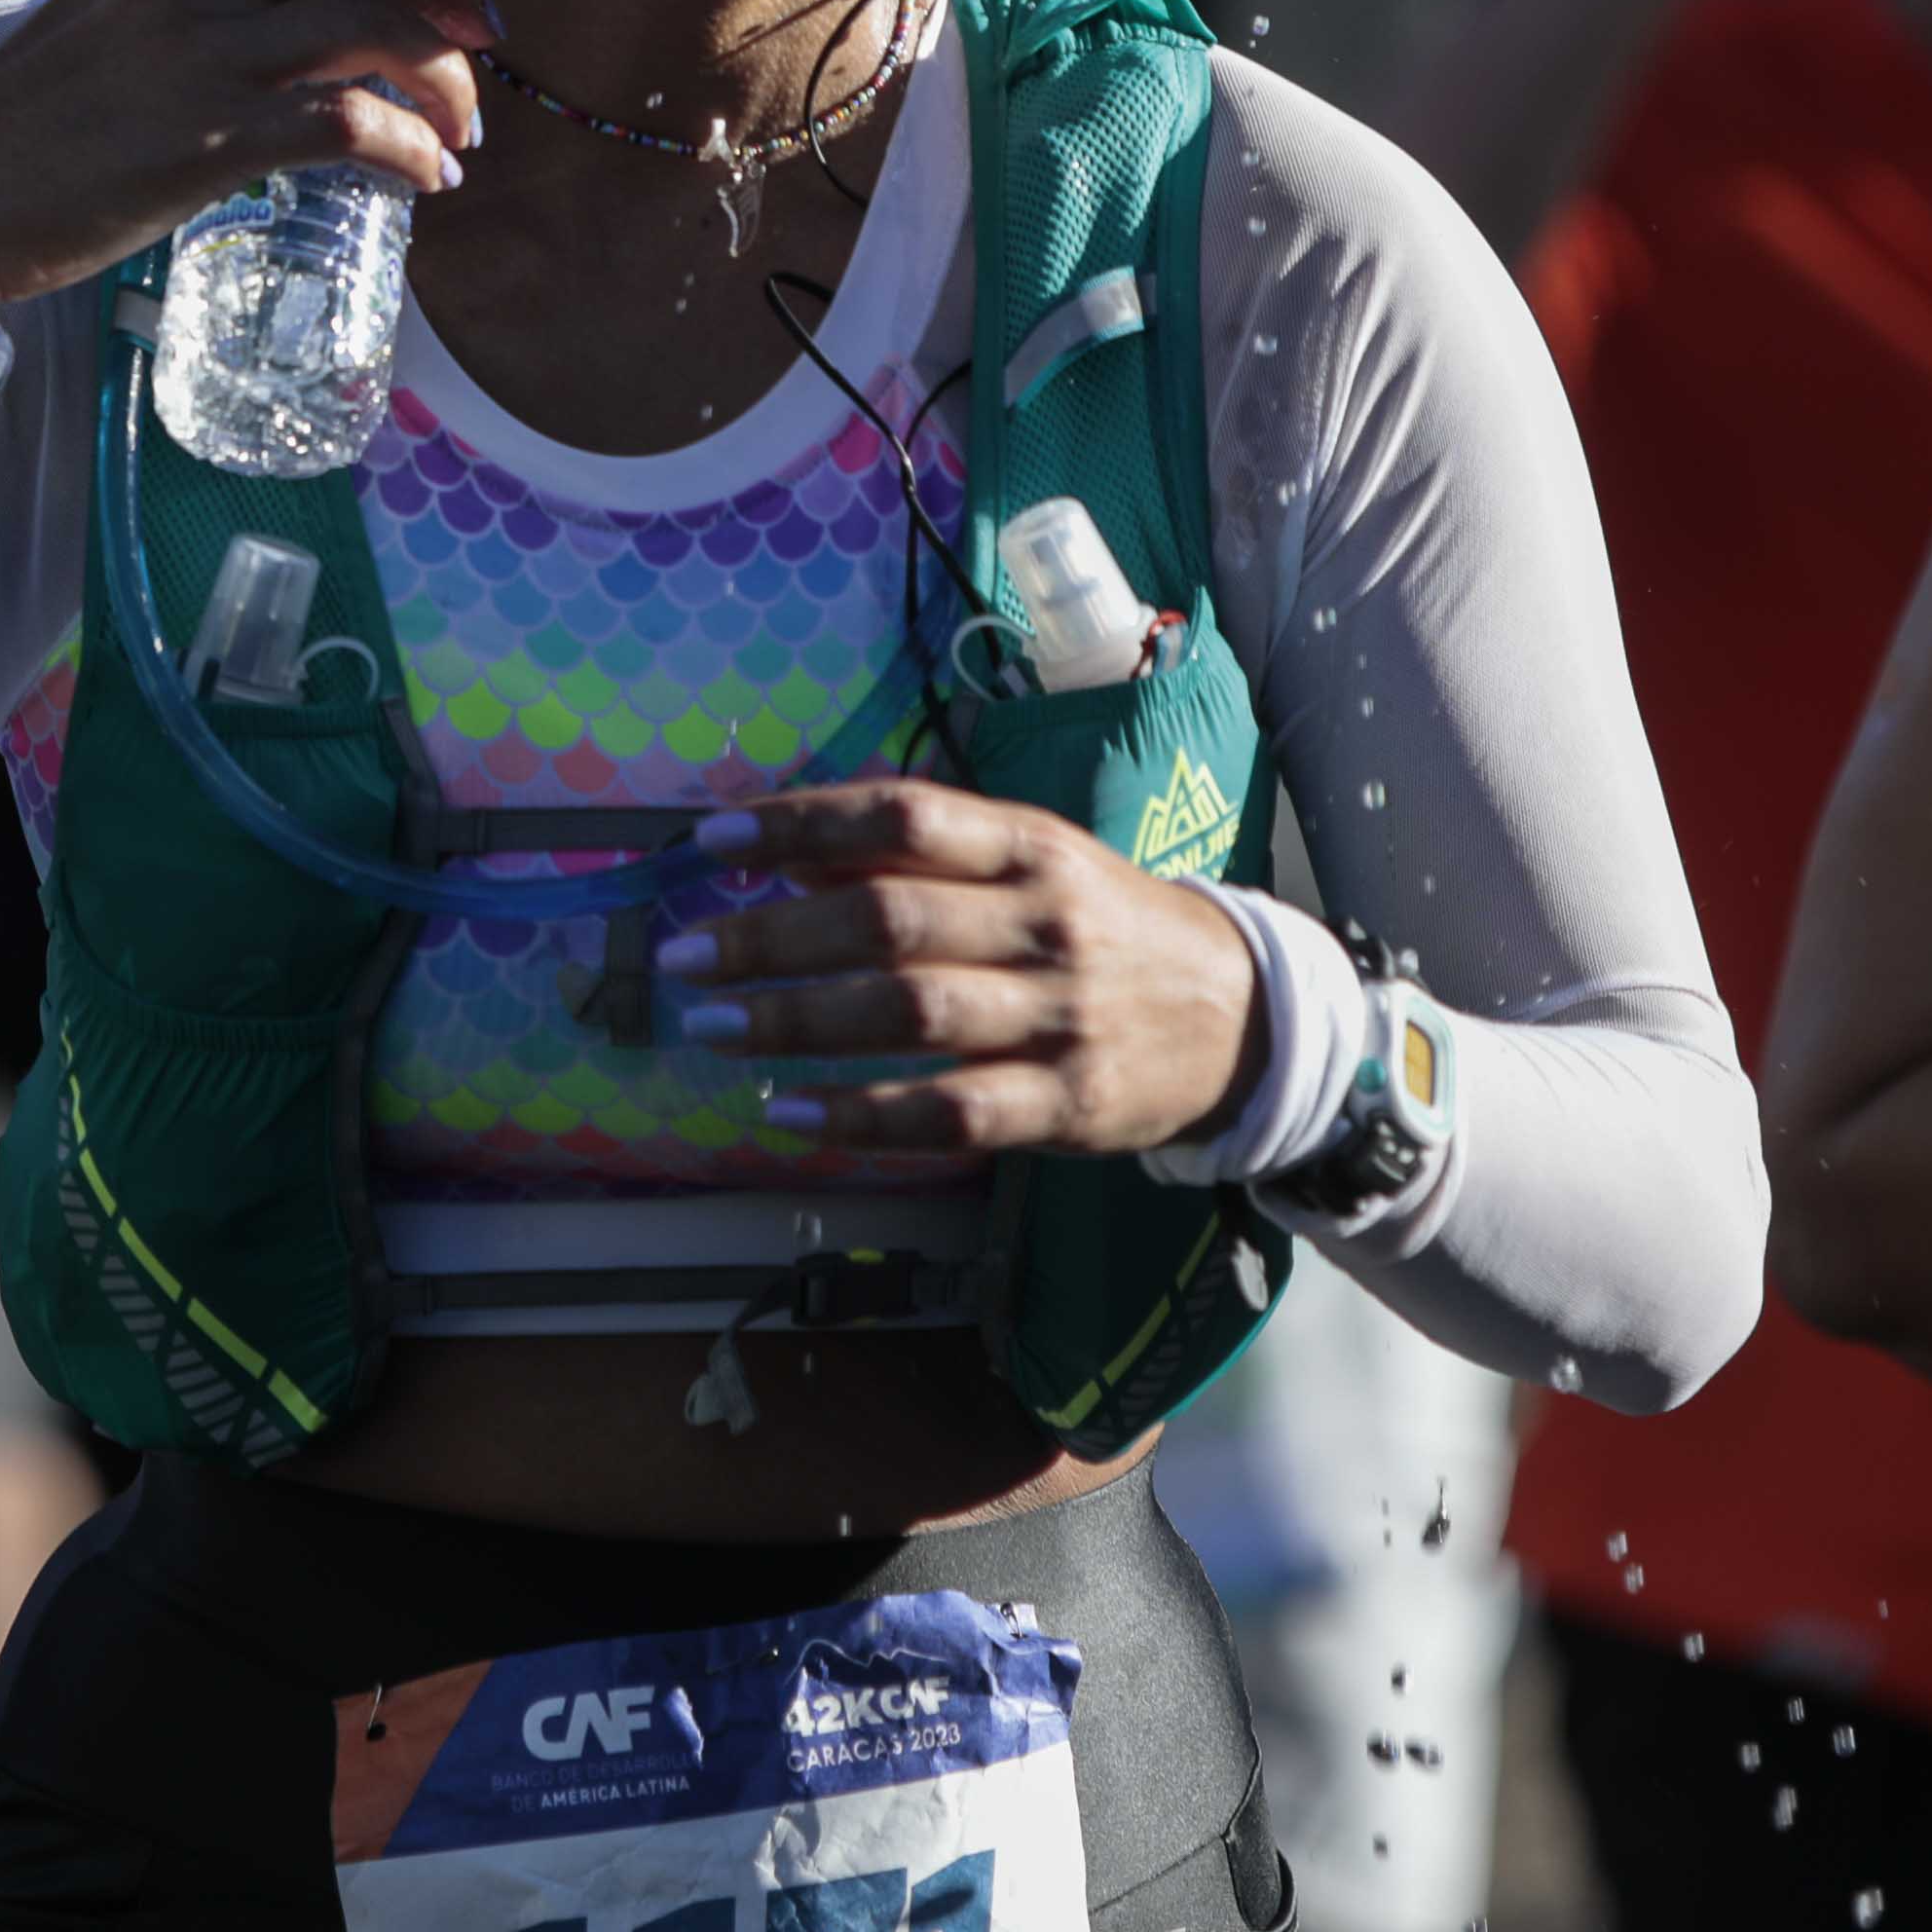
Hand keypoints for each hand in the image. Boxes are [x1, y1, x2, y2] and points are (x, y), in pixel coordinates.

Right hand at [0, 0, 492, 318]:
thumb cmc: (17, 131)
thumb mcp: (93, 23)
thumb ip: (175, 1)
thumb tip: (259, 18)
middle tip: (486, 27)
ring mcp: (200, 54)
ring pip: (371, 26)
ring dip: (444, 77)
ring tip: (465, 126)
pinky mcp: (210, 138)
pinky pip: (352, 125)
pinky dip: (411, 150)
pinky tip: (428, 178)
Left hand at [650, 780, 1265, 1156]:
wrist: (1247, 1017)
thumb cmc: (1108, 930)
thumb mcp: (1034, 867)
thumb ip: (921, 859)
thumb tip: (787, 858)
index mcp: (1034, 847)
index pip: (902, 816)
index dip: (799, 822)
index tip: (710, 841)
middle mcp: (1047, 922)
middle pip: (891, 917)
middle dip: (772, 936)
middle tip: (684, 956)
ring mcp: (1060, 1015)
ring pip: (910, 1011)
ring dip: (797, 1020)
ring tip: (713, 1027)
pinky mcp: (1068, 1102)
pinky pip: (949, 1112)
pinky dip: (862, 1115)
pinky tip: (790, 1112)